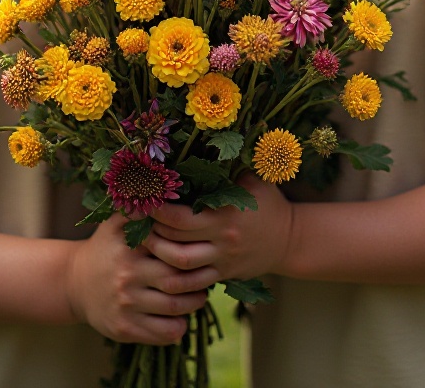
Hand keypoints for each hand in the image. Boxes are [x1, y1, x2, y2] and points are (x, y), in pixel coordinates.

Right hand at [65, 214, 216, 343]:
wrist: (74, 283)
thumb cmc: (106, 247)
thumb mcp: (117, 222)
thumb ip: (141, 208)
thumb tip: (166, 192)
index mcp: (130, 247)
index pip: (173, 248)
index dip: (193, 250)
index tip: (205, 248)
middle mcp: (127, 275)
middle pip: (177, 280)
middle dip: (200, 279)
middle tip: (210, 274)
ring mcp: (125, 304)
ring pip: (173, 308)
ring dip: (194, 303)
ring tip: (201, 295)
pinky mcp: (124, 328)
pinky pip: (161, 333)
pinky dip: (179, 327)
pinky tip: (183, 318)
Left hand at [147, 174, 292, 281]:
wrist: (291, 238)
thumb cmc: (268, 201)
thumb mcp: (253, 177)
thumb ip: (229, 164)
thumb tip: (201, 138)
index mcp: (226, 215)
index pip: (180, 218)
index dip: (156, 211)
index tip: (141, 200)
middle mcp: (222, 241)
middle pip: (174, 243)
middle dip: (150, 232)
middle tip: (133, 221)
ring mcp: (223, 261)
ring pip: (181, 267)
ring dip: (158, 257)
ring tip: (143, 243)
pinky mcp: (225, 276)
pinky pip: (194, 284)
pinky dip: (175, 280)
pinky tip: (160, 268)